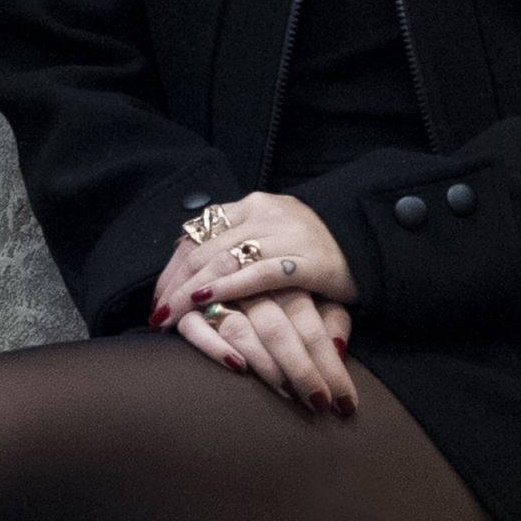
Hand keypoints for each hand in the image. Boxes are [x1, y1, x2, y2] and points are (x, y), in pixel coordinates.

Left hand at [153, 191, 359, 313]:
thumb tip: (189, 263)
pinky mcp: (305, 260)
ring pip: (224, 259)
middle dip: (174, 284)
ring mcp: (286, 233)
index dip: (173, 265)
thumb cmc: (309, 246)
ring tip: (169, 316)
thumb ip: (236, 241)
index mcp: (253, 203)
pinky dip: (226, 288)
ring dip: (190, 291)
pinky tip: (203, 302)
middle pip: (205, 247)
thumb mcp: (269, 233)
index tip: (158, 295)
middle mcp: (265, 212)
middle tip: (155, 314)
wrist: (365, 242)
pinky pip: (257, 274)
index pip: (199, 231)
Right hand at [166, 286, 358, 416]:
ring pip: (240, 328)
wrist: (242, 246)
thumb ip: (332, 316)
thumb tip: (338, 347)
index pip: (310, 322)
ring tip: (286, 393)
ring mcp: (219, 289)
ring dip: (265, 365)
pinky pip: (195, 326)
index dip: (328, 362)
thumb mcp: (321, 288)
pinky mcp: (190, 302)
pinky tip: (238, 368)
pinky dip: (214, 346)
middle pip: (277, 328)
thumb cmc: (291, 276)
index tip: (346, 401)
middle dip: (301, 370)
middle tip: (319, 404)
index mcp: (288, 271)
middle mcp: (253, 279)